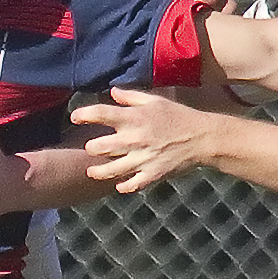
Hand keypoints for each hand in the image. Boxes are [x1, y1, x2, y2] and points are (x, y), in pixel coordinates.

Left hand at [69, 88, 210, 192]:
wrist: (202, 138)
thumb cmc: (179, 116)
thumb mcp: (156, 100)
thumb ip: (131, 97)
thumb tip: (112, 92)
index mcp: (134, 118)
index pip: (100, 114)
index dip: (83, 114)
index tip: (75, 117)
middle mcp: (134, 139)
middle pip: (99, 147)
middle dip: (91, 147)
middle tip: (91, 148)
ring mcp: (141, 159)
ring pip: (110, 170)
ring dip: (98, 172)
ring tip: (92, 171)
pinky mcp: (151, 174)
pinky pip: (131, 184)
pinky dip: (123, 186)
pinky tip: (119, 185)